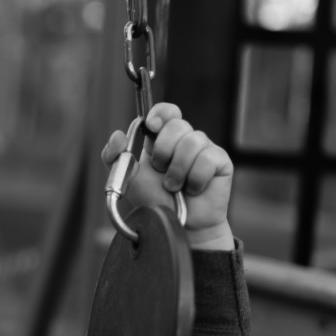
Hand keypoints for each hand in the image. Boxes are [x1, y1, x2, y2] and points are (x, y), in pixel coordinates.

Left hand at [101, 102, 234, 248]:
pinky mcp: (221, 162)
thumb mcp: (127, 178)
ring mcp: (205, 149)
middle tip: (161, 170)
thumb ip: (114, 156)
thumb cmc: (154, 200)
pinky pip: (207, 159)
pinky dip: (195, 179)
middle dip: (163, 150)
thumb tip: (118, 134)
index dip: (161, 113)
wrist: (176, 224)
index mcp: (163, 139)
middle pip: (177, 124)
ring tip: (174, 186)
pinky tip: (193, 190)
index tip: (151, 126)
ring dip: (177, 170)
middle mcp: (185, 140)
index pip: (167, 111)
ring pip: (192, 141)